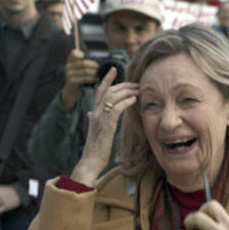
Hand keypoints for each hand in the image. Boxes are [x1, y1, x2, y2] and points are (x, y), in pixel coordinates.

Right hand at [60, 49, 100, 108]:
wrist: (71, 92)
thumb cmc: (79, 80)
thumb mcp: (80, 70)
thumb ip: (85, 64)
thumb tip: (97, 61)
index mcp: (69, 62)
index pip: (74, 53)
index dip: (82, 54)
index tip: (94, 63)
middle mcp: (68, 67)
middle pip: (83, 63)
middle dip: (93, 66)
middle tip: (100, 68)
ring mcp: (69, 74)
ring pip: (85, 71)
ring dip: (94, 73)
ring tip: (99, 74)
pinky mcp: (71, 81)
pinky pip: (84, 78)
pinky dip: (91, 79)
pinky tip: (96, 80)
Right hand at [70, 67, 138, 186]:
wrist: (90, 161)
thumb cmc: (95, 148)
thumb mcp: (94, 130)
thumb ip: (93, 119)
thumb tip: (90, 113)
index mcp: (94, 113)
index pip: (100, 91)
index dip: (107, 79)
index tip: (114, 69)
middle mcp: (95, 113)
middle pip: (108, 91)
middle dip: (122, 84)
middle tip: (136, 82)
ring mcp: (100, 118)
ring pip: (112, 97)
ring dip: (127, 91)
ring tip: (138, 90)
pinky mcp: (106, 125)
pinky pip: (116, 108)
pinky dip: (125, 102)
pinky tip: (133, 100)